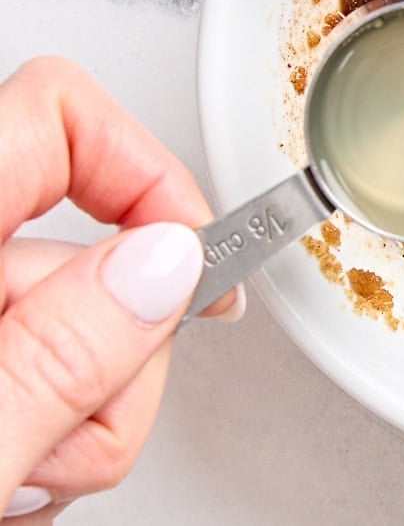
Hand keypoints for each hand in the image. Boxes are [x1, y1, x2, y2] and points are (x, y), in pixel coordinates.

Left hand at [0, 58, 242, 522]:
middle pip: (99, 251)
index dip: (144, 171)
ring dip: (90, 417)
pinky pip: (59, 373)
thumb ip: (59, 356)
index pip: (55, 112)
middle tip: (63, 439)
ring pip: (90, 329)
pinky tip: (13, 481)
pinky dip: (60, 432)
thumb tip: (166, 265)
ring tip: (20, 483)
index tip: (195, 260)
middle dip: (123, 359)